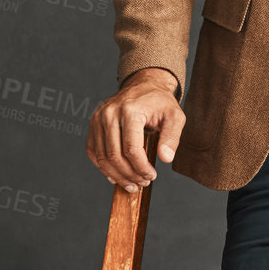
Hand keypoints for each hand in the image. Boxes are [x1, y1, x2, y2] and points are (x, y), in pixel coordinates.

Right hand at [86, 68, 184, 191]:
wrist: (144, 85)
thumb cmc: (160, 102)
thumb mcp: (175, 116)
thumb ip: (172, 137)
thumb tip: (166, 158)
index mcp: (130, 110)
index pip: (131, 148)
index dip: (141, 168)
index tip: (151, 176)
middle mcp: (110, 113)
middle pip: (114, 155)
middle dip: (129, 174)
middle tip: (142, 183)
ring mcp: (98, 118)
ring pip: (102, 156)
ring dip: (116, 175)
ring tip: (131, 184)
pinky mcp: (93, 123)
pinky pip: (93, 150)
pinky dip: (102, 166)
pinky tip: (115, 175)